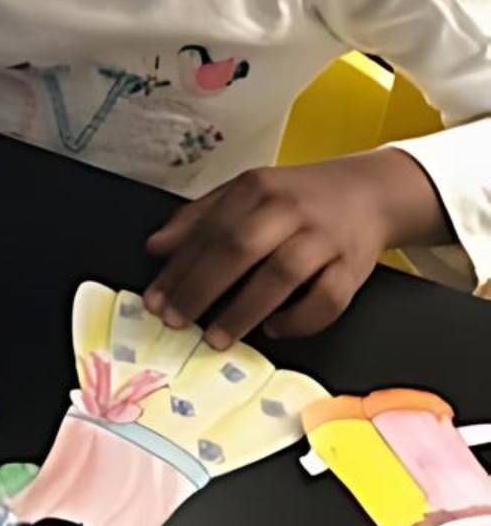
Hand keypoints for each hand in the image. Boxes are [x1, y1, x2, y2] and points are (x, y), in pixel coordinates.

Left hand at [142, 149, 449, 349]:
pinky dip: (299, 319)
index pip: (209, 230)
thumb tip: (156, 248)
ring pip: (281, 275)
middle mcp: (289, 208)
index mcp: (256, 187)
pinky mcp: (354, 266)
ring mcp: (324, 237)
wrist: (369, 192)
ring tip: (216, 338)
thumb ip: (199, 218)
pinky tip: (274, 328)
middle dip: (202, 289)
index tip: (156, 300)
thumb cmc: (296, 198)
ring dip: (243, 310)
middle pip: (239, 248)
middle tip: (177, 321)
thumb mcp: (245, 194)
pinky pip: (327, 299)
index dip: (179, 268)